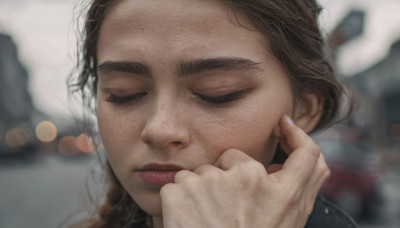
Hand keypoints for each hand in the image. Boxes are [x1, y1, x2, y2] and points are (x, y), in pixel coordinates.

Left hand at [160, 115, 329, 227]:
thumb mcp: (286, 224)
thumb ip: (299, 190)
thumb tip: (300, 160)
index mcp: (281, 194)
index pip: (306, 153)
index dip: (296, 134)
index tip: (284, 125)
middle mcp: (249, 179)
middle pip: (234, 158)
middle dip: (228, 177)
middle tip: (225, 212)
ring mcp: (212, 181)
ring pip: (204, 171)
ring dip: (203, 191)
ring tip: (207, 220)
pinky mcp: (181, 189)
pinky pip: (180, 183)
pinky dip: (181, 199)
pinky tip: (189, 221)